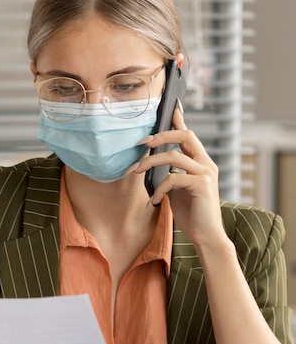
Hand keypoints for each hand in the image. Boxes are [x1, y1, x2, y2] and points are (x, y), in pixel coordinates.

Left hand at [134, 107, 225, 249]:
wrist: (207, 238)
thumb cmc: (192, 215)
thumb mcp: (179, 191)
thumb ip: (172, 175)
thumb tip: (153, 165)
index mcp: (202, 163)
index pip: (189, 135)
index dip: (179, 119)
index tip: (170, 105)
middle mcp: (207, 164)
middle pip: (185, 135)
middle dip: (160, 135)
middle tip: (142, 143)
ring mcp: (206, 174)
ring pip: (173, 156)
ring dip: (150, 163)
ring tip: (136, 172)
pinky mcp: (202, 186)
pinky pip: (172, 179)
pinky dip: (159, 189)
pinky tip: (155, 201)